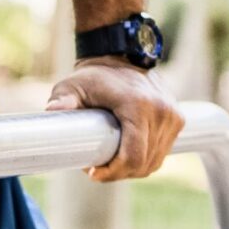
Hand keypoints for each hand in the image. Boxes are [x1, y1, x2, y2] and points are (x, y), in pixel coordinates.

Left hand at [45, 57, 184, 181]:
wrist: (121, 55)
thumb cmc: (93, 74)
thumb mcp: (73, 86)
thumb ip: (63, 100)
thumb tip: (51, 112)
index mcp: (138, 106)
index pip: (133, 156)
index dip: (113, 172)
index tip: (93, 173)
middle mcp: (161, 112)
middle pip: (144, 163)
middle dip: (119, 173)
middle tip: (96, 170)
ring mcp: (173, 116)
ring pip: (155, 161)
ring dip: (133, 169)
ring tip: (110, 163)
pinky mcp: (177, 118)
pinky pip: (162, 151)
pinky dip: (146, 159)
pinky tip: (127, 157)